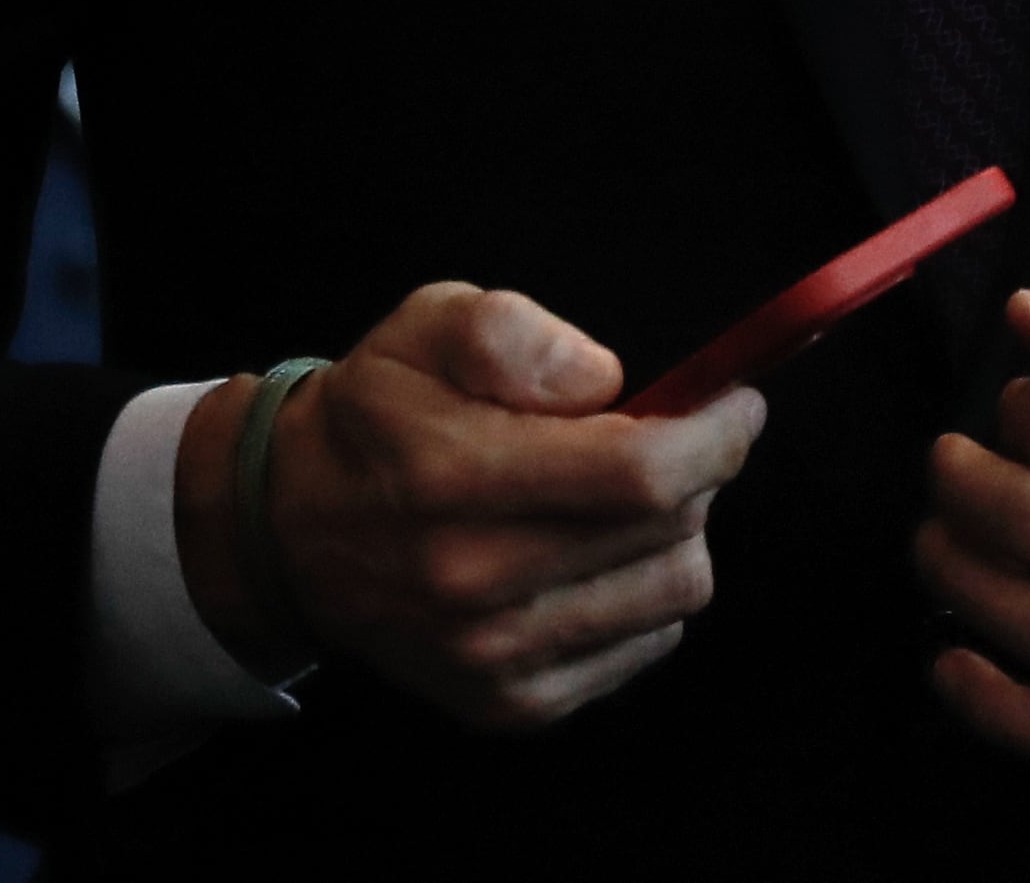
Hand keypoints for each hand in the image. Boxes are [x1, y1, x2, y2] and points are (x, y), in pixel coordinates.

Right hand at [175, 283, 763, 732]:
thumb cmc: (381, 415)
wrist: (291, 529)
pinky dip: (647, 596)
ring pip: (671, 599)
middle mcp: (473, 583)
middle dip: (703, 474)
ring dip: (679, 536)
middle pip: (669, 538)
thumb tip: (603, 382)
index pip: (639, 472)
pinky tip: (600, 555)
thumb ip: (512, 333)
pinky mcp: (508, 705)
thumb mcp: (428, 324)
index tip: (737, 401)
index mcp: (455, 478)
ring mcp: (492, 660)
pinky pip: (643, 649)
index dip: (715, 434)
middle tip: (679, 436)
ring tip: (634, 497)